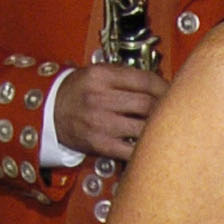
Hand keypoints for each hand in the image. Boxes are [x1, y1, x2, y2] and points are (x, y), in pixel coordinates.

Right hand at [52, 62, 167, 163]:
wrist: (49, 112)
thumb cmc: (77, 92)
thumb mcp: (96, 74)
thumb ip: (126, 77)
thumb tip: (160, 84)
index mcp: (101, 76)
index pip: (145, 80)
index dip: (165, 87)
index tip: (173, 92)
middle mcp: (100, 98)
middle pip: (148, 104)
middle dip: (164, 109)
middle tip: (172, 112)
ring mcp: (100, 123)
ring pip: (144, 127)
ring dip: (157, 129)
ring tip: (163, 128)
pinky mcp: (100, 144)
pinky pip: (132, 150)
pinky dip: (145, 148)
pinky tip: (150, 144)